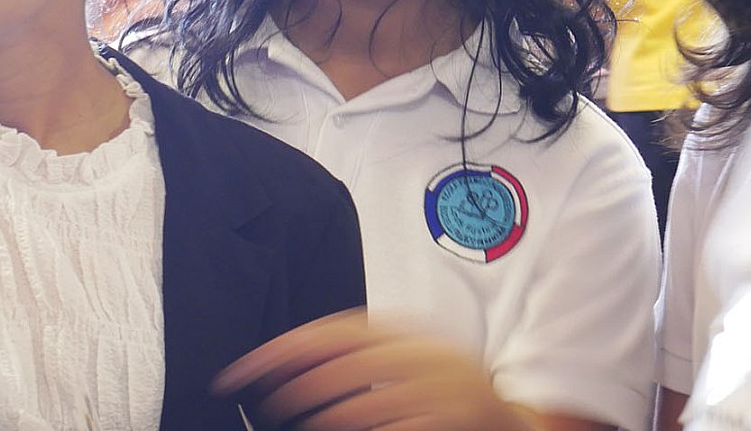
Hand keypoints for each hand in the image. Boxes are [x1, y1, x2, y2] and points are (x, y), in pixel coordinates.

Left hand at [214, 311, 531, 430]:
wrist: (506, 419)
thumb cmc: (440, 386)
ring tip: (300, 424)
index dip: (283, 350)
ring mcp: (441, 390)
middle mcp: (424, 353)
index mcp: (407, 329)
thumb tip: (282, 360)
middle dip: (295, 388)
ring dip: (322, 419)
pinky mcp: (451, 420)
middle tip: (265, 404)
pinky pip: (395, 428)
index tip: (244, 370)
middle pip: (343, 367)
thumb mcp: (404, 355)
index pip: (332, 332)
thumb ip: (358, 350)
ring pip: (364, 406)